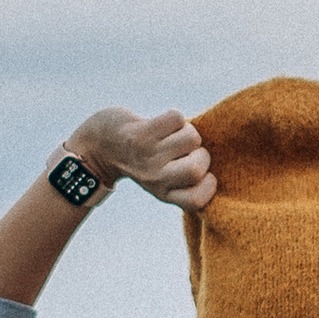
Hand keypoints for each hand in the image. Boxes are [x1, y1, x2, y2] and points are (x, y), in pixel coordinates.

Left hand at [68, 106, 217, 211]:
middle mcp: (155, 178)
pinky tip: (160, 123)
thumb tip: (220, 163)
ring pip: (192, 138)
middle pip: (197, 168)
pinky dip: (174, 116)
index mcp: (164, 192)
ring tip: (171, 133)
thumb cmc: (139, 158)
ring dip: (187, 130)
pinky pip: (177, 118)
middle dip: (201, 152)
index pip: (197, 201)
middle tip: (186, 150)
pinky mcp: (141, 133)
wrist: (98, 145)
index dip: (209, 184)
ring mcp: (147, 155)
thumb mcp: (159, 179)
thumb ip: (183, 177)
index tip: (203, 173)